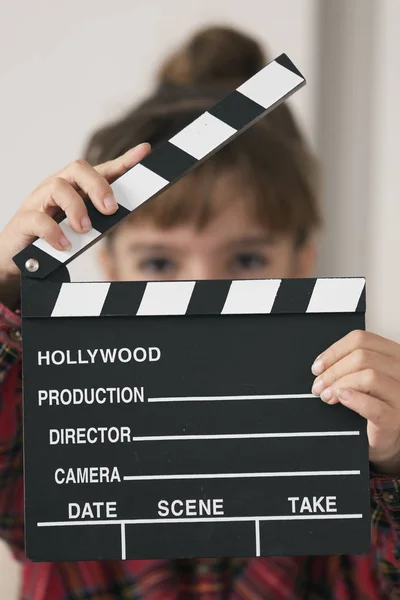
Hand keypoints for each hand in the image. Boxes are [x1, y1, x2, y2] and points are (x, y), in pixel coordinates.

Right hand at [0, 143, 150, 279]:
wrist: (16, 257)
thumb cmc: (52, 239)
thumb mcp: (79, 228)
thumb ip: (97, 219)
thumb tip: (120, 212)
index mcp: (74, 189)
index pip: (100, 170)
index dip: (123, 161)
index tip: (144, 152)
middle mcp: (56, 188)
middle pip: (78, 169)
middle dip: (98, 187)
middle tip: (110, 210)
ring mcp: (38, 201)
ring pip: (58, 187)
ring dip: (77, 209)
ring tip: (84, 230)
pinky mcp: (24, 221)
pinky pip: (39, 219)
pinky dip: (54, 232)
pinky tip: (64, 244)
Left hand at [311, 330, 399, 474]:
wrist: (385, 436)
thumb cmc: (374, 403)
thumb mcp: (364, 376)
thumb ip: (350, 363)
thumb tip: (322, 364)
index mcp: (393, 354)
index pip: (362, 339)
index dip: (334, 351)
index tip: (318, 365)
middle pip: (362, 357)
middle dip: (333, 371)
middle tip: (318, 385)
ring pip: (369, 376)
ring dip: (339, 385)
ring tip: (327, 395)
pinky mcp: (396, 417)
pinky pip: (374, 406)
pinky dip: (354, 400)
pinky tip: (342, 399)